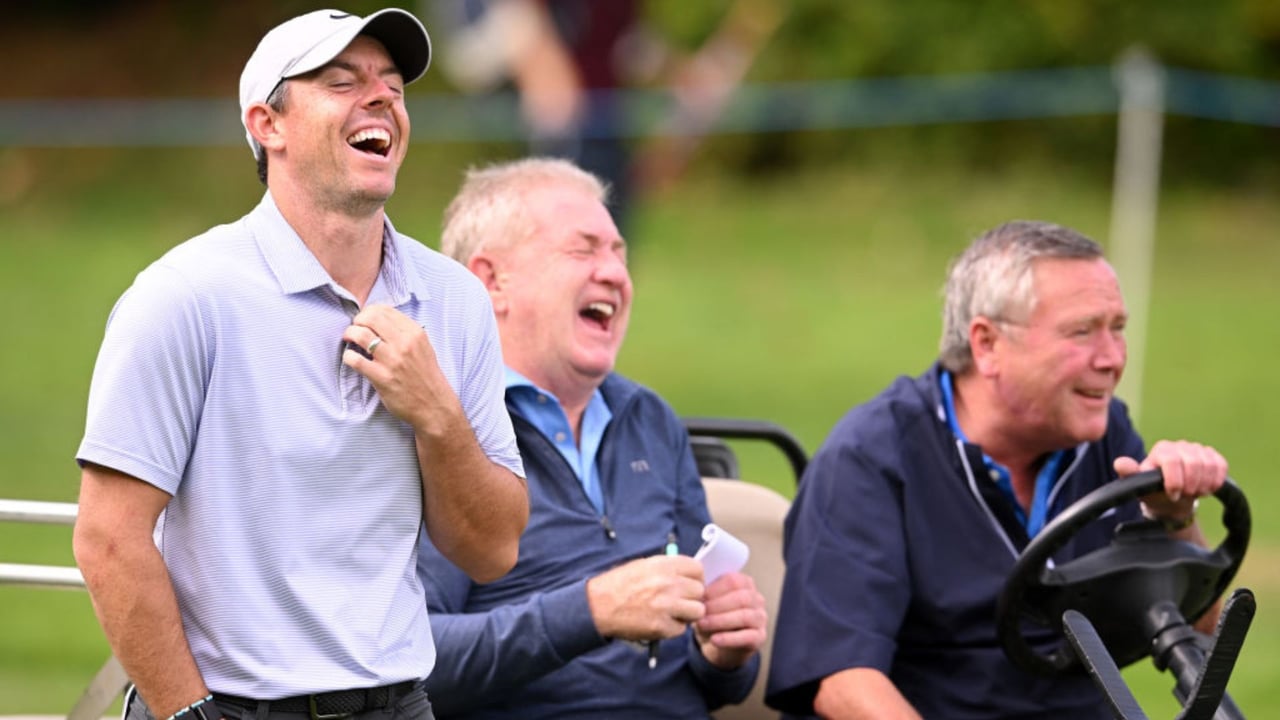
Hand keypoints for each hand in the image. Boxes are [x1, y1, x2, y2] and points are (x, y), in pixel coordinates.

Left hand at [341, 304, 456, 431]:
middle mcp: (404, 343)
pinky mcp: (382, 378)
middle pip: (370, 318)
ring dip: (349, 334)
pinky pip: (355, 360)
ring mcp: (392, 360)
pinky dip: (348, 356)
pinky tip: (351, 359)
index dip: (369, 312)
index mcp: (415, 333)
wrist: (434, 405)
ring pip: (360, 335)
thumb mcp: (423, 347)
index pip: (384, 310)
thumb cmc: (426, 376)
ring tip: (349, 340)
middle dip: (357, 320)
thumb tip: (380, 319)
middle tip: (355, 329)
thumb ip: (405, 332)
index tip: (365, 320)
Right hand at [586, 555, 705, 641]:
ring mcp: (666, 606)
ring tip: (673, 613)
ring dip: (688, 614)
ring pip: (697, 611)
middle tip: (680, 601)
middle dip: (692, 597)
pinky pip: (681, 629)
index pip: (698, 569)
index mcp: (664, 565)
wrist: (598, 606)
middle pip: (700, 591)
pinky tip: (661, 622)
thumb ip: (668, 568)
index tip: (690, 583)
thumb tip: (688, 574)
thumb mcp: (643, 565)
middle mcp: (668, 584)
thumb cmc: (619, 584)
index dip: (695, 578)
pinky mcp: (661, 627)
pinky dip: (673, 628)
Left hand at [693, 571, 766, 669]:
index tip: (698, 597)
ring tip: (702, 625)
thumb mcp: (707, 604)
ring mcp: (761, 618)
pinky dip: (729, 638)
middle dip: (717, 605)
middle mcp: (756, 599)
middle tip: (699, 612)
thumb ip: (706, 597)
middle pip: (741, 597)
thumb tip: (698, 595)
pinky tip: (714, 640)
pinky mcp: (760, 637)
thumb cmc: (712, 617)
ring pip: (745, 616)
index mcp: (745, 584)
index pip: (734, 580)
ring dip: (721, 621)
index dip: (714, 589)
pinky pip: (747, 637)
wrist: (718, 644)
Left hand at [1114, 439, 1227, 522]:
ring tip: (1194, 492)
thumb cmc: (1152, 492)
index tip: (1172, 495)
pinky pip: (1221, 465)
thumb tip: (1120, 463)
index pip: (1173, 461)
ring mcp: (1197, 449)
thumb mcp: (1138, 486)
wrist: (1171, 499)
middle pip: (1194, 463)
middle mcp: (1179, 446)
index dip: (1175, 481)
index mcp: (1161, 450)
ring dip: (1204, 484)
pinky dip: (1217, 480)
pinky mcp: (1211, 456)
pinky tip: (1207, 487)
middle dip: (1191, 484)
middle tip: (1185, 494)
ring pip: (1210, 464)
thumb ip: (1129, 474)